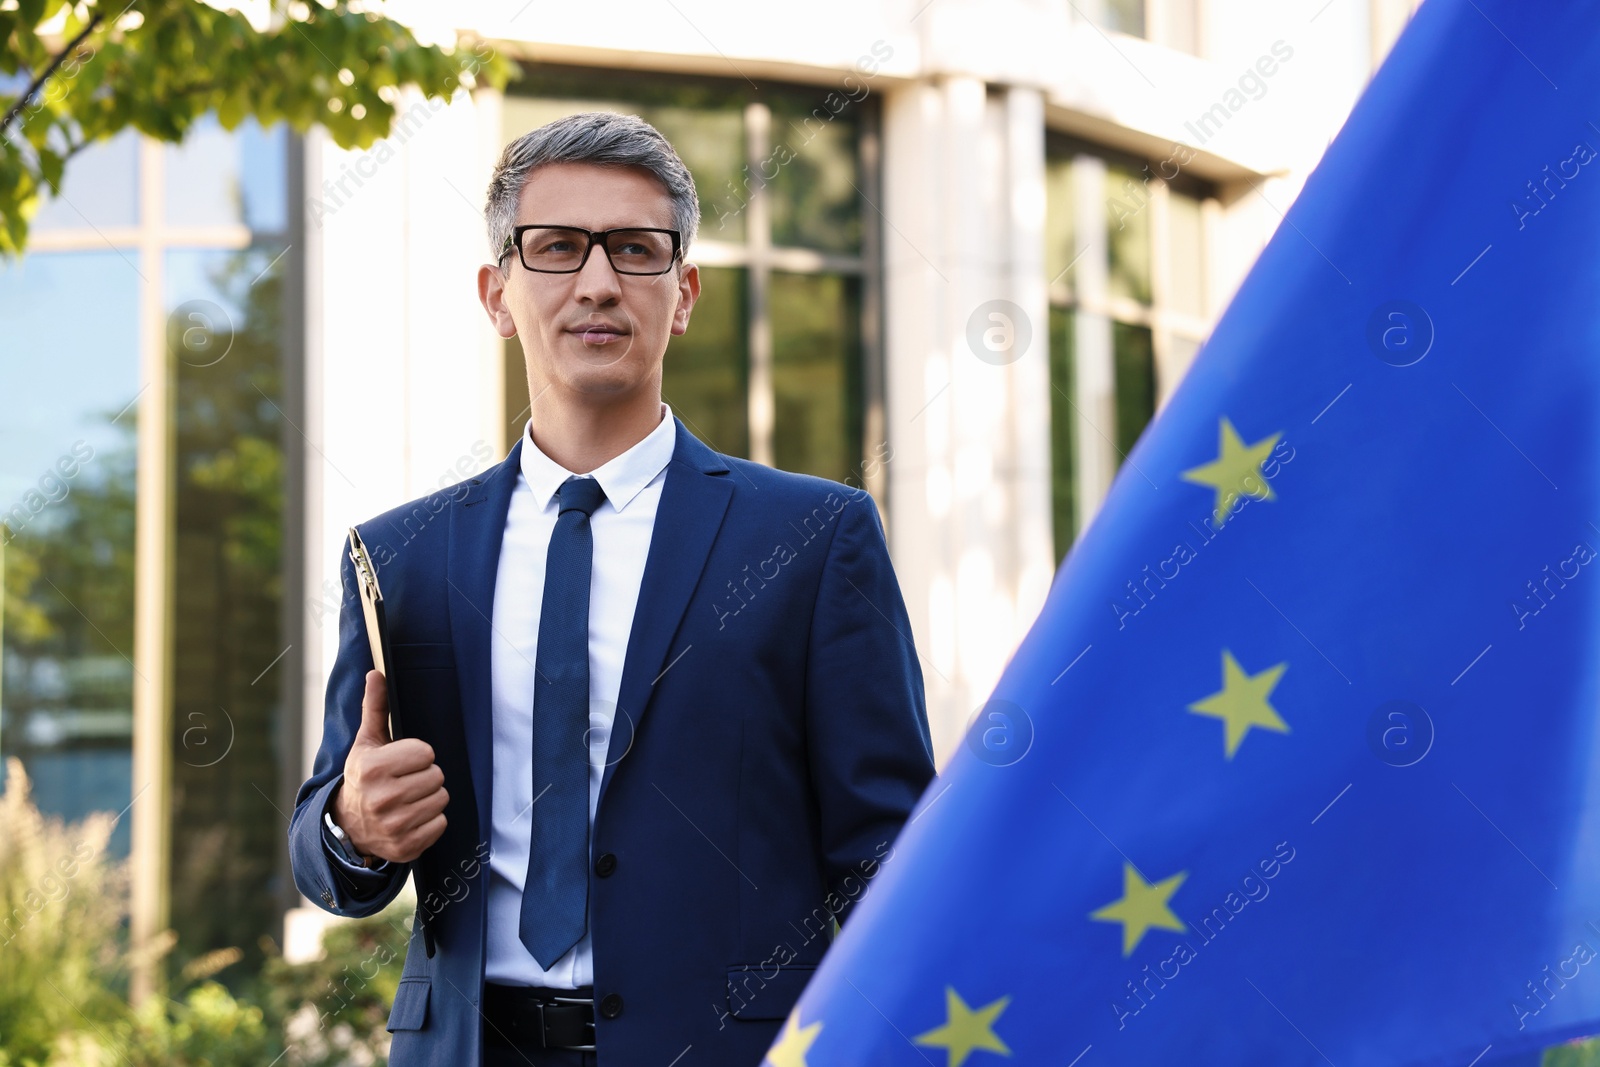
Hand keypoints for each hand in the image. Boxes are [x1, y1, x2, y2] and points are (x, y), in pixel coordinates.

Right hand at [332, 670, 448, 863]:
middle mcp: (382, 800)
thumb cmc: (364, 777)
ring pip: (441, 799)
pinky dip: (431, 821)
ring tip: (408, 799)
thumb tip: (376, 673)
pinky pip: (440, 824)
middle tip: (405, 781)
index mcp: (372, 770)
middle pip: (437, 776)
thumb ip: (375, 708)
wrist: (349, 825)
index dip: (417, 755)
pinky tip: (411, 817)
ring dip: (429, 798)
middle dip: (425, 776)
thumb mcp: (367, 743)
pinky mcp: (405, 848)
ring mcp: (394, 826)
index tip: (401, 762)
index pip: (426, 753)